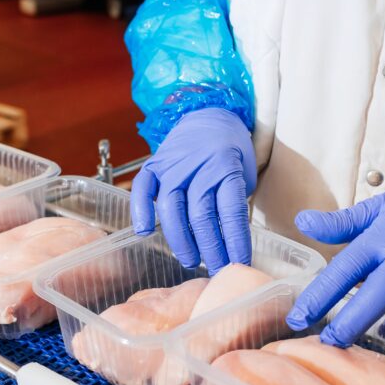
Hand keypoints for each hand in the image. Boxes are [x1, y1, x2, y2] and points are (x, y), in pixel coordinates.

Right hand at [130, 108, 256, 273]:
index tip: (240, 263)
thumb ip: (234, 204)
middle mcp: (198, 166)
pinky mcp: (154, 165)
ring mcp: (173, 165)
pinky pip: (143, 189)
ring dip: (182, 241)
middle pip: (201, 215)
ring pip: (173, 209)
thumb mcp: (243, 175)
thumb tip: (230, 246)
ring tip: (192, 260)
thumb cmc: (230, 152)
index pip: (231, 211)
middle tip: (217, 268)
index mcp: (226, 167)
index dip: (235, 241)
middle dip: (211, 248)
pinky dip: (140, 210)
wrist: (209, 116)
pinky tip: (144, 231)